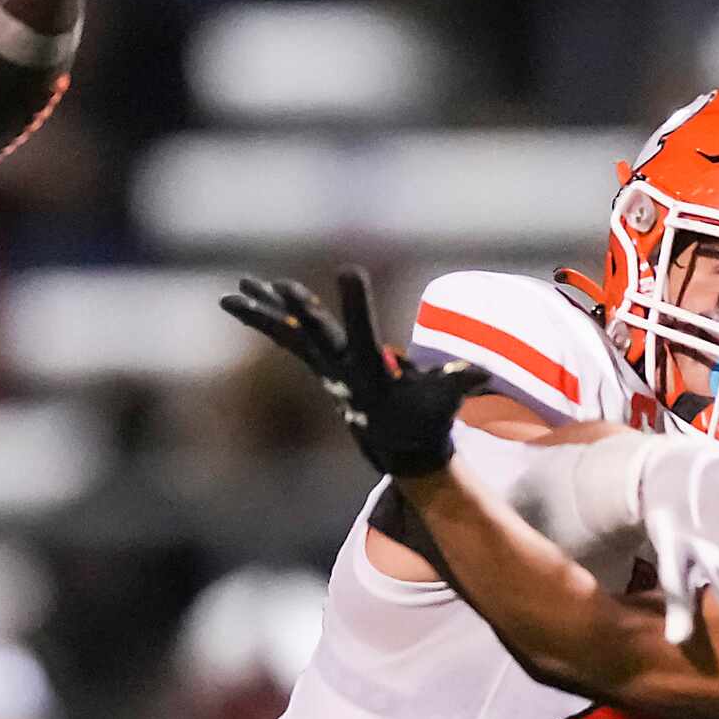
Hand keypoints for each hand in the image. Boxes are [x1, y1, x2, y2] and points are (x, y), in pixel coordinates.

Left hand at [224, 270, 487, 477]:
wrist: (398, 448)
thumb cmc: (427, 420)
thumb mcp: (445, 403)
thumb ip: (460, 383)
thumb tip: (484, 372)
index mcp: (371, 374)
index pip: (361, 334)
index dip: (354, 304)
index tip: (349, 270)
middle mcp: (342, 371)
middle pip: (315, 335)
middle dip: (297, 311)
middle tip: (275, 286)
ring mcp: (326, 368)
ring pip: (289, 335)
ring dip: (262, 312)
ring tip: (233, 290)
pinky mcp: (320, 364)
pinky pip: (288, 336)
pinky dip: (269, 316)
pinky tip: (251, 294)